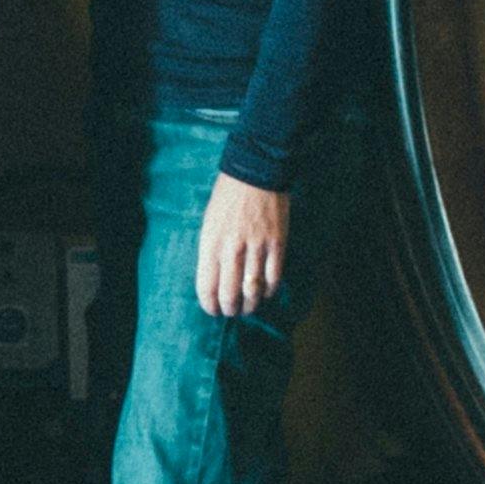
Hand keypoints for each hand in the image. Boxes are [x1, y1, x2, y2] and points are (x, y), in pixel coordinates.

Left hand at [196, 175, 289, 318]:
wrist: (255, 172)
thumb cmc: (227, 197)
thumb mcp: (209, 222)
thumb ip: (211, 251)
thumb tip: (215, 280)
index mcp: (210, 242)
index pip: (207, 287)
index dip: (210, 305)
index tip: (213, 310)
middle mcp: (232, 248)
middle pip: (230, 295)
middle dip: (230, 310)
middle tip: (232, 311)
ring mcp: (256, 248)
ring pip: (253, 291)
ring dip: (251, 305)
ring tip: (249, 306)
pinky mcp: (277, 244)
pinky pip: (274, 278)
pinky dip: (270, 290)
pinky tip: (266, 290)